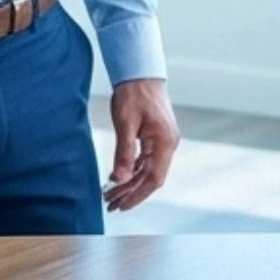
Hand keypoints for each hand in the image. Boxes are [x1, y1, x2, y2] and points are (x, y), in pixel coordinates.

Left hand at [106, 78, 178, 212]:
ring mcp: (163, 142)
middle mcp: (168, 145)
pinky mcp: (157, 138)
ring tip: (111, 194)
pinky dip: (132, 171)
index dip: (137, 195)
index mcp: (165, 143)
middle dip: (131, 193)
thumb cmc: (134, 94)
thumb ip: (124, 153)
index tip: (121, 205)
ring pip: (147, 170)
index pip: (153, 179)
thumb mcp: (125, 123)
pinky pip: (146, 161)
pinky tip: (119, 178)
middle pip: (151, 178)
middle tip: (111, 204)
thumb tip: (119, 180)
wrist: (140, 73)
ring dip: (130, 184)